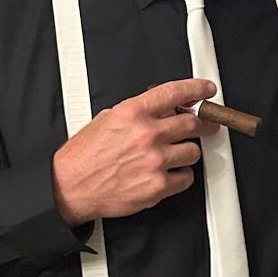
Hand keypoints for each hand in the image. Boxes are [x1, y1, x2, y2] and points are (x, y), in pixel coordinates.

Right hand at [51, 78, 215, 225]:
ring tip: (173, 154)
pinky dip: (180, 176)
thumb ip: (138, 111)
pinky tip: (168, 173)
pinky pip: (186, 178)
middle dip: (201, 123)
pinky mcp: (158, 186)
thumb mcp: (107, 119)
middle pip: (192, 122)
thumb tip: (163, 107)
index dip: (197, 89)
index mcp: (133, 113)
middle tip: (205, 125)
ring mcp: (154, 161)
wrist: (70, 187)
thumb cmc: (83, 156)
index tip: (207, 90)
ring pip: (193, 151)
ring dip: (187, 152)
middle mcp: (147, 134)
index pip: (175, 92)